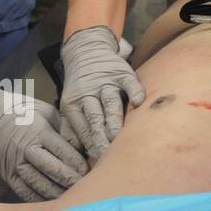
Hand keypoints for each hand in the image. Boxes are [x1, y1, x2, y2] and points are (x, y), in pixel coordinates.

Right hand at [0, 80, 88, 200]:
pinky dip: (40, 199)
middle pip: (53, 170)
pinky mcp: (7, 174)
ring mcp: (15, 163)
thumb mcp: (45, 111)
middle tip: (87, 187)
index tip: (90, 170)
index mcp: (39, 131)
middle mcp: (26, 149)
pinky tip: (52, 201)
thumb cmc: (21, 111)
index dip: (79, 164)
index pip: (63, 152)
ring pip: (40, 184)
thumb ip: (63, 128)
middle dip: (72, 180)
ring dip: (58, 193)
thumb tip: (83, 147)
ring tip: (73, 197)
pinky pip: (25, 192)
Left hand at [59, 26, 144, 158]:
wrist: (86, 51)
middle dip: (100, 135)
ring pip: (110, 102)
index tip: (96, 159)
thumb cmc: (81, 88)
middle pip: (94, 116)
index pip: (81, 126)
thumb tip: (74, 157)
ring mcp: (105, 82)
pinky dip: (134, 91)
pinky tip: (139, 102)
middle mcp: (88, 93)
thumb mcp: (71, 105)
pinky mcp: (121, 73)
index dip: (88, 142)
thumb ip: (71, 129)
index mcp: (73, 103)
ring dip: (114, 118)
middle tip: (107, 153)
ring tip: (119, 136)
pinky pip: (129, 82)